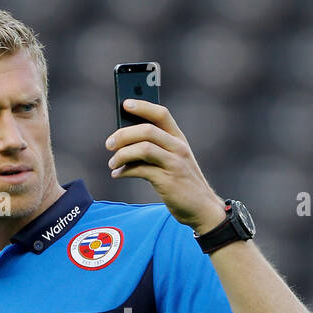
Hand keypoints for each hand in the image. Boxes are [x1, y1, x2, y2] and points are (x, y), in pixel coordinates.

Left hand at [105, 99, 225, 233]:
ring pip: (143, 148)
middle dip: (123, 135)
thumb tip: (123, 141)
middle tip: (109, 144)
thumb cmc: (183, 183)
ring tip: (112, 163)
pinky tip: (118, 174)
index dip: (143, 106)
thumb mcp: (174, 160)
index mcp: (179, 139)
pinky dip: (124, 171)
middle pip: (147, 130)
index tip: (125, 104)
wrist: (202, 209)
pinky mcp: (168, 181)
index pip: (162, 114)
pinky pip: (141, 170)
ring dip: (122, 154)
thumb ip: (156, 148)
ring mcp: (174, 164)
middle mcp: (178, 148)